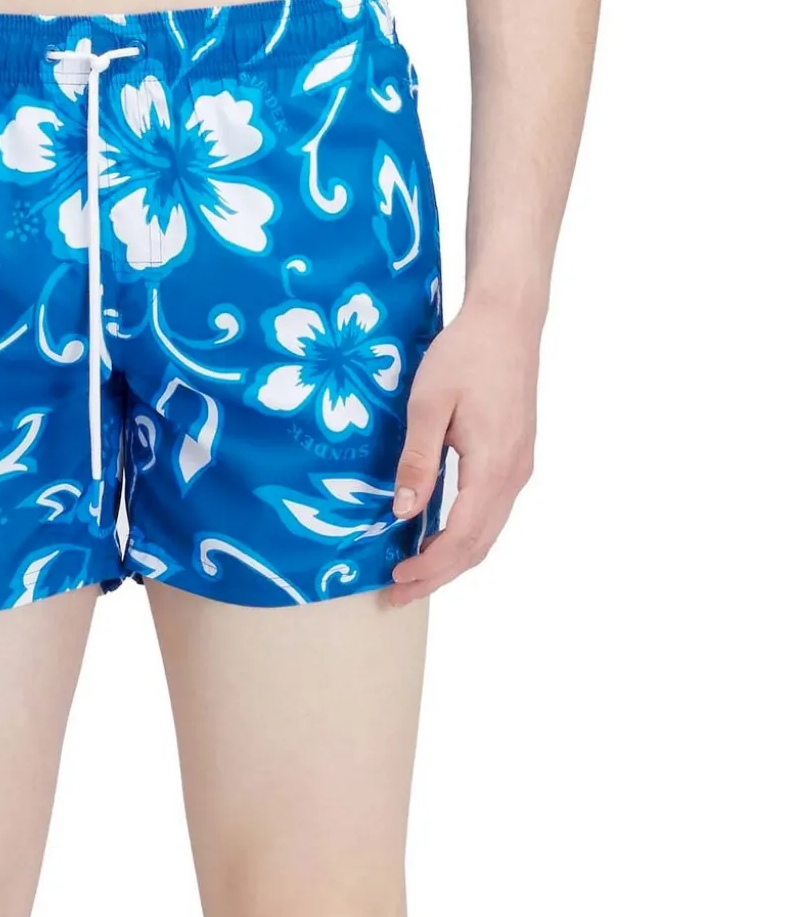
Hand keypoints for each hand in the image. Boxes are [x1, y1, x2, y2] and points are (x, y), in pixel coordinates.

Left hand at [388, 302, 538, 606]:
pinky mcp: (515, 458)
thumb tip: (404, 511)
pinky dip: (465, 535)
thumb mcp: (428, 404)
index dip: (430, 567)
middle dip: (439, 574)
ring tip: (415, 574)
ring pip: (488, 532)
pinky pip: (491, 512)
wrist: (507, 321)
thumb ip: (417, 460)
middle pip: (479, 545)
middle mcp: (513, 475)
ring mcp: (519, 468)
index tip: (397, 581)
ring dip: (453, 558)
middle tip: (399, 594)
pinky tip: (437, 536)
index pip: (462, 537)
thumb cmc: (465, 355)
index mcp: (492, 466)